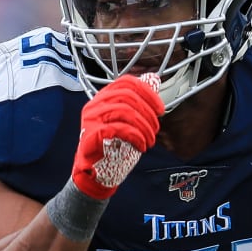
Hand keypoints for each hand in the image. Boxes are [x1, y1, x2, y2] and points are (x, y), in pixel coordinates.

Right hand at [72, 73, 163, 199]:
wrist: (96, 172)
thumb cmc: (114, 145)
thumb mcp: (130, 120)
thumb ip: (140, 100)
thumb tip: (153, 78)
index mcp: (104, 98)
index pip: (125, 82)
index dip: (147, 92)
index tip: (160, 109)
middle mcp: (95, 105)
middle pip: (126, 96)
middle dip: (147, 112)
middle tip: (156, 127)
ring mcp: (91, 119)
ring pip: (124, 111)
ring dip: (144, 126)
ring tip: (150, 140)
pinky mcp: (92, 134)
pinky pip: (119, 128)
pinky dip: (136, 136)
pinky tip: (142, 145)